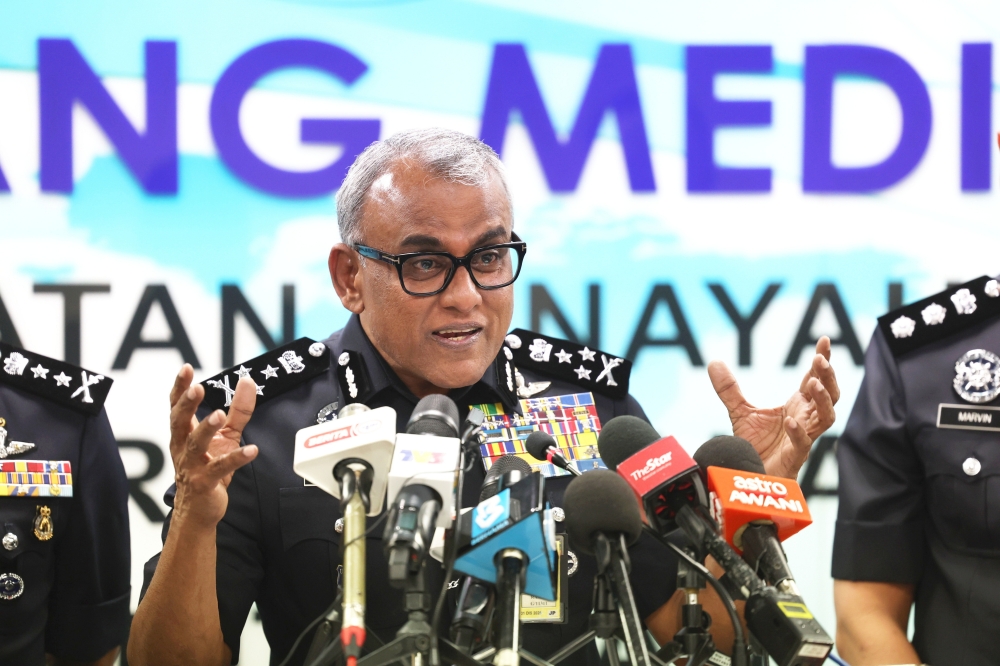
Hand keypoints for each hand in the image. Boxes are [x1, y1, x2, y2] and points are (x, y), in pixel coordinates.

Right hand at [168, 365, 258, 529]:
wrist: (199, 510)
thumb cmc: (208, 469)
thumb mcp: (226, 436)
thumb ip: (238, 410)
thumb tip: (247, 381)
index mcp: (184, 434)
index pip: (177, 407)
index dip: (180, 388)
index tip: (186, 369)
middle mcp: (183, 448)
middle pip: (179, 422)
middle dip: (187, 404)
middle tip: (197, 388)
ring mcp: (192, 466)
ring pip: (196, 445)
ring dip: (206, 428)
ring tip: (220, 414)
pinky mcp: (205, 483)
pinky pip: (220, 469)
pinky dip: (235, 459)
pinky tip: (251, 450)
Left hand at [708, 336, 839, 478]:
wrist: (746, 477)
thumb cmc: (752, 447)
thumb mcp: (739, 412)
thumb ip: (729, 389)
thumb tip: (714, 362)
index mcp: (798, 406)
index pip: (815, 379)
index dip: (822, 360)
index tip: (823, 340)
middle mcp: (805, 420)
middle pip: (829, 395)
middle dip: (828, 377)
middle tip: (821, 360)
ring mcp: (803, 438)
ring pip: (827, 418)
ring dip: (823, 401)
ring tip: (814, 385)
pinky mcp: (795, 458)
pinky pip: (803, 444)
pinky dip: (798, 432)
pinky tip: (790, 420)